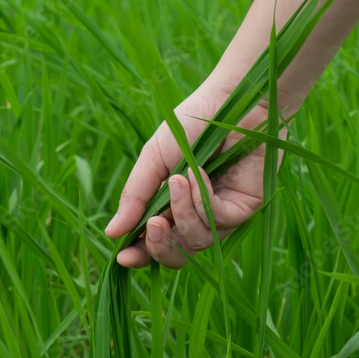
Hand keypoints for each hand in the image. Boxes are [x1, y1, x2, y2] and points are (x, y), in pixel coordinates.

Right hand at [104, 86, 286, 268]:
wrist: (230, 100)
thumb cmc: (190, 124)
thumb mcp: (154, 159)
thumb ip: (135, 197)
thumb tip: (112, 233)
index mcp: (170, 205)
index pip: (156, 243)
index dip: (141, 254)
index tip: (124, 256)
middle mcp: (197, 215)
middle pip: (178, 254)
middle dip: (161, 245)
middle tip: (154, 223)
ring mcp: (222, 213)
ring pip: (198, 240)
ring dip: (183, 212)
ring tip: (179, 180)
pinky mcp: (246, 207)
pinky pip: (220, 221)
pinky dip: (204, 200)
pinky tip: (198, 174)